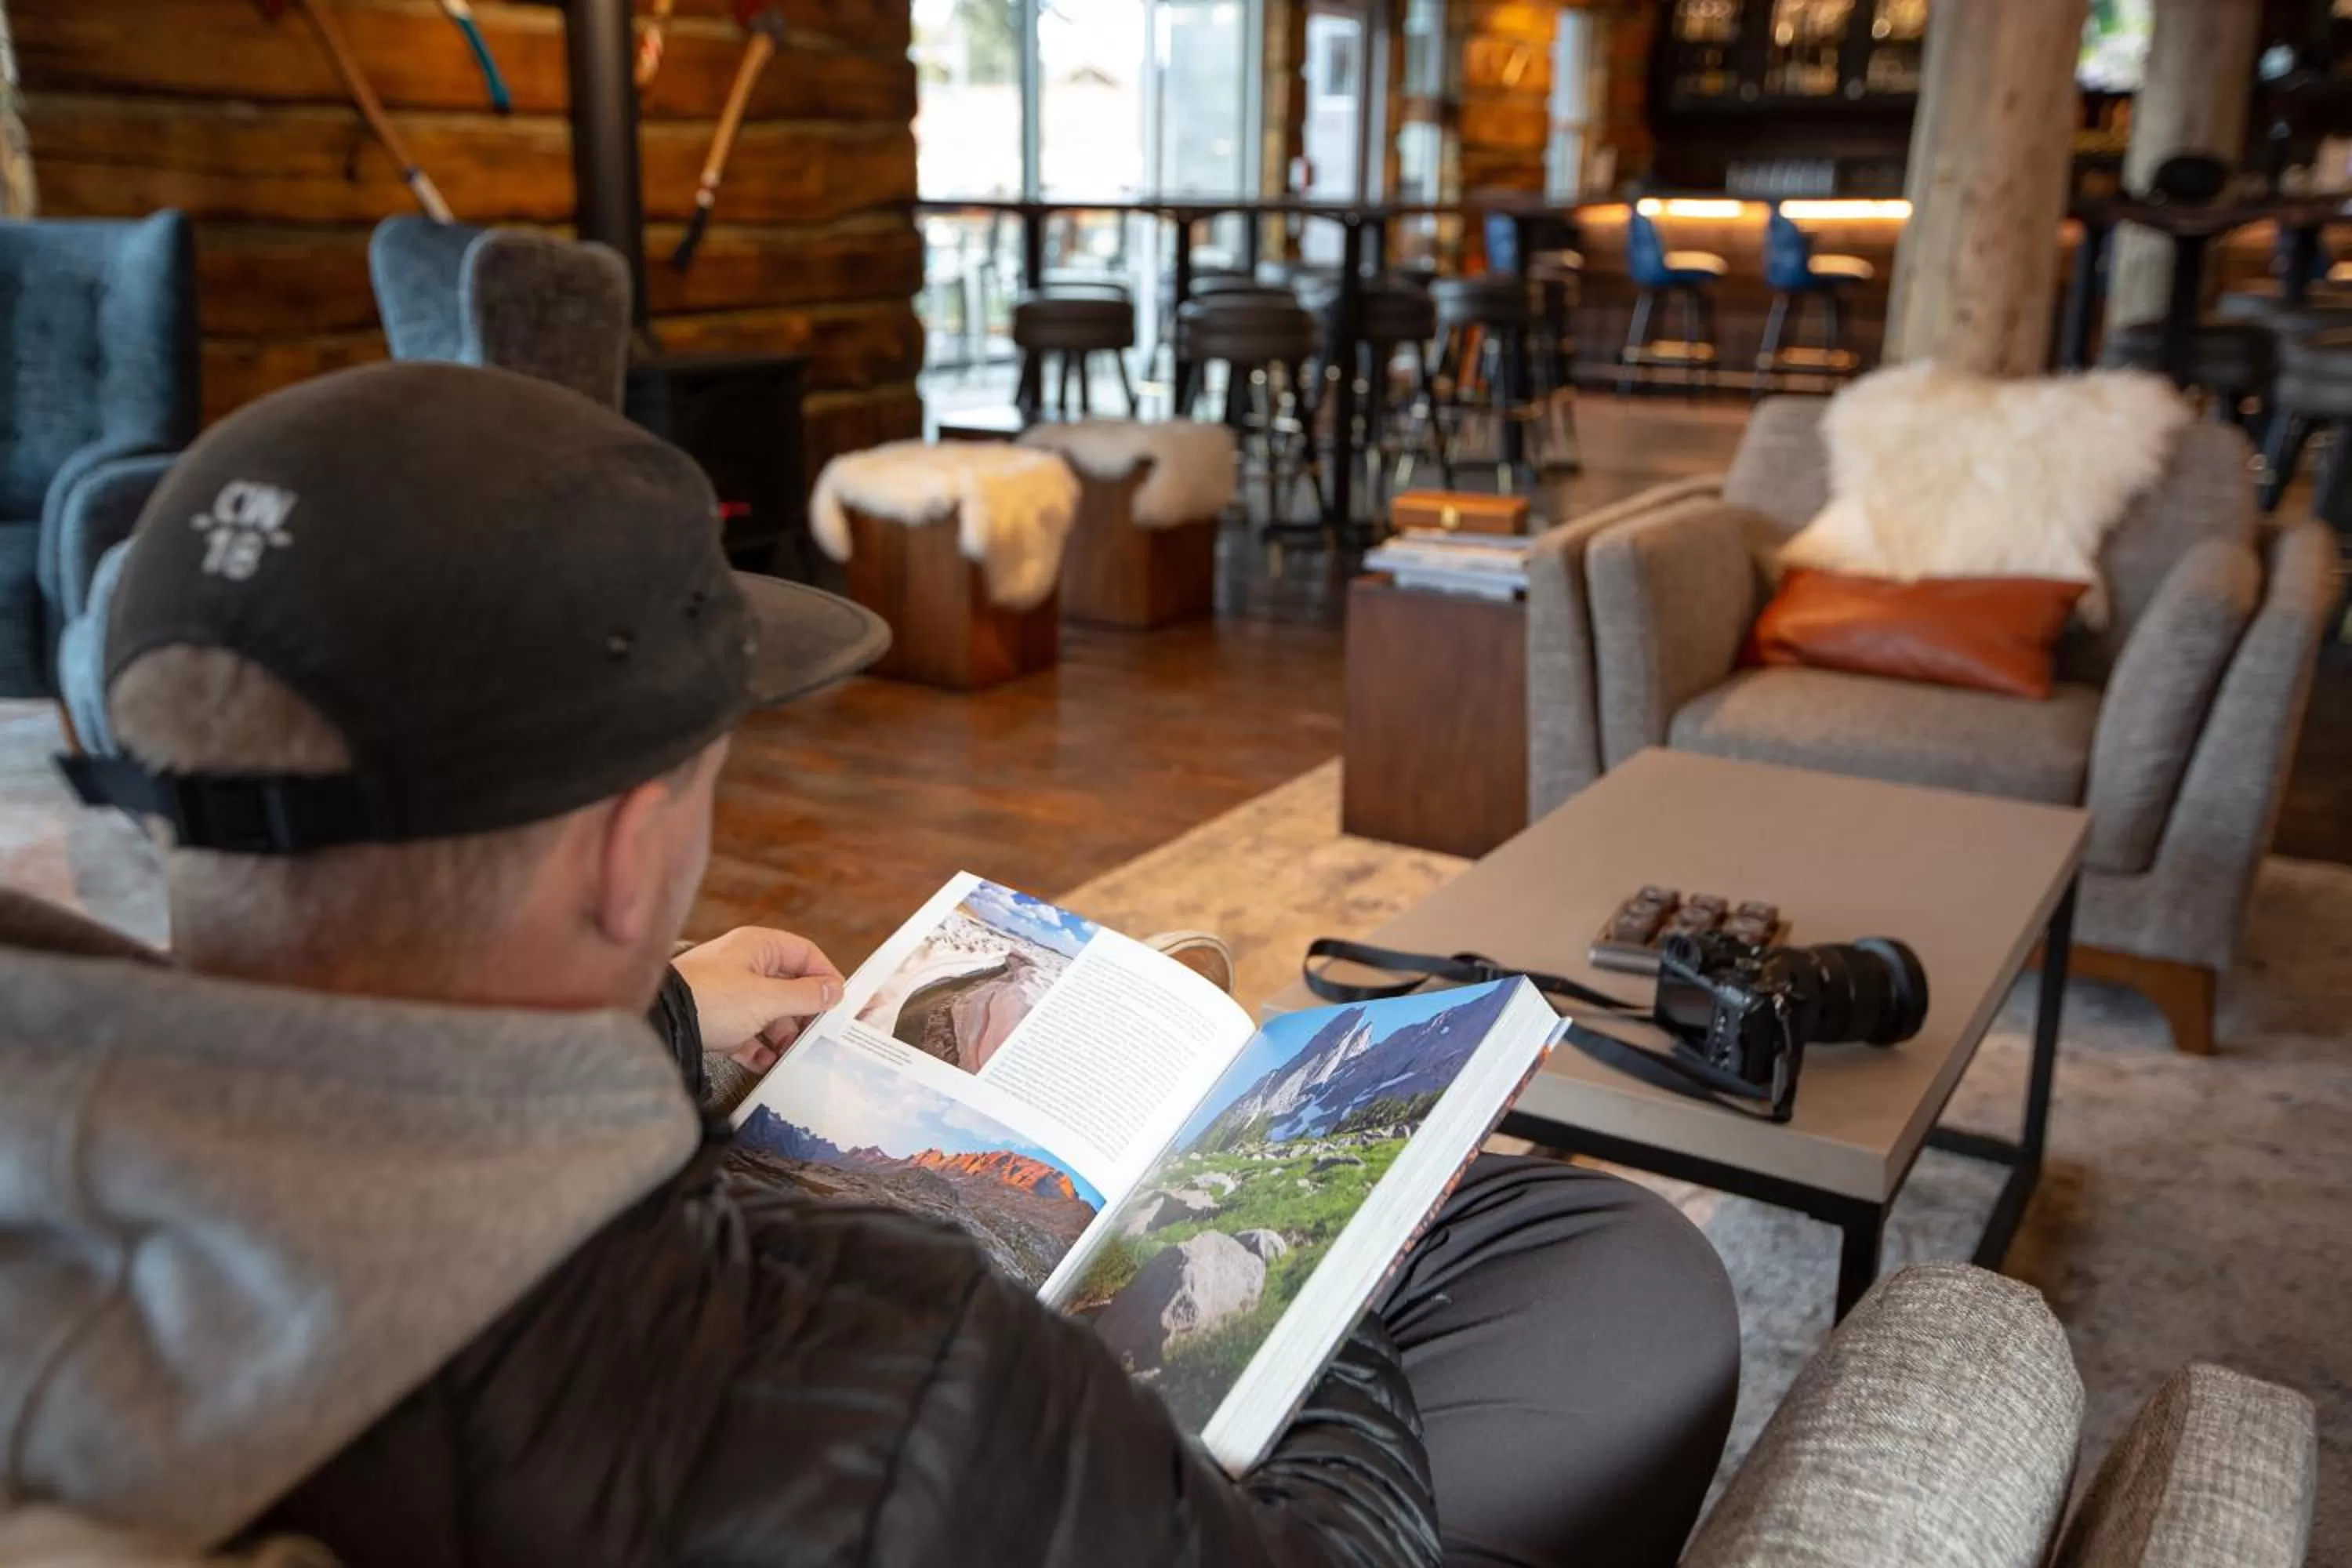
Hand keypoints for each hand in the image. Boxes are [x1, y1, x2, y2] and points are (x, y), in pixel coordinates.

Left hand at [673, 926, 844, 1073]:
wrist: (658, 1024)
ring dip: (783, 1036)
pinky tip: (766, 1063)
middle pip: (789, 987)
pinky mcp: (717, 1020)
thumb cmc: (710, 1000)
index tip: (841, 1002)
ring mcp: (730, 994)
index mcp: (758, 947)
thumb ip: (805, 995)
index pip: (805, 954)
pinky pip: (748, 1033)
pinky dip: (759, 1049)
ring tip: (791, 1055)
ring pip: (770, 1013)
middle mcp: (745, 966)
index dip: (826, 977)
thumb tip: (835, 990)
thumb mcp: (765, 998)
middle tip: (820, 1035)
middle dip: (804, 1014)